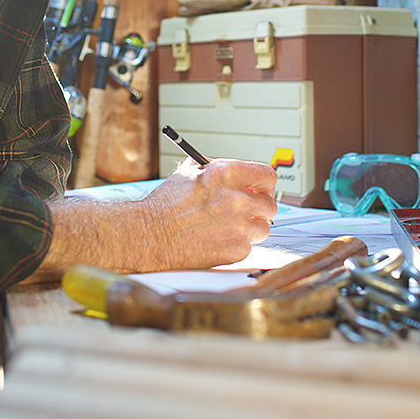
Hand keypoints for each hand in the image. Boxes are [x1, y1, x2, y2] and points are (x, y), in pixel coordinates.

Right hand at [138, 157, 278, 269]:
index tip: (261, 189)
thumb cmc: (165, 205)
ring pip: (263, 228)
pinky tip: (217, 240)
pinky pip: (248, 246)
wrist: (149, 235)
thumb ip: (218, 169)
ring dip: (250, 228)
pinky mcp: (236, 250)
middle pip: (270, 205)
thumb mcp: (189, 172)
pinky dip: (236, 245)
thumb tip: (239, 172)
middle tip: (247, 212)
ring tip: (228, 228)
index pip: (267, 175)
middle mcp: (237, 199)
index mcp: (226, 174)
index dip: (265, 184)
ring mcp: (239, 226)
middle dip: (259, 209)